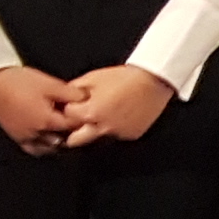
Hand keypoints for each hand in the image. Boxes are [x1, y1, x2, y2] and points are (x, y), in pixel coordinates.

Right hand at [0, 66, 84, 154]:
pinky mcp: (16, 136)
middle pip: (62, 139)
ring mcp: (25, 137)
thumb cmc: (21, 82)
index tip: (90, 114)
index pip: (73, 127)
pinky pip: (33, 149)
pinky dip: (43, 147)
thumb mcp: (50, 84)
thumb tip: (86, 98)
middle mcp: (36, 134)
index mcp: (47, 121)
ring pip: (48, 148)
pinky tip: (48, 140)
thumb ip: (71, 94)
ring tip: (65, 131)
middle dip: (72, 132)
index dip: (83, 120)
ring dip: (59, 141)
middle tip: (79, 123)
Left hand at [50, 65, 178, 146]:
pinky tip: (120, 114)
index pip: (66, 118)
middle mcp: (102, 128)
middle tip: (79, 119)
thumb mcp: (93, 77)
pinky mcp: (131, 135)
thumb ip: (73, 90)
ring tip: (105, 112)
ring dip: (95, 129)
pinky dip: (114, 127)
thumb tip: (64, 97)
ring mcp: (118, 134)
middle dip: (72, 130)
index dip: (69, 109)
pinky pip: (115, 135)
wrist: (155, 79)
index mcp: (90, 114)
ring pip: (96, 139)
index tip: (73, 106)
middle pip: (74, 140)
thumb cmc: (126, 77)